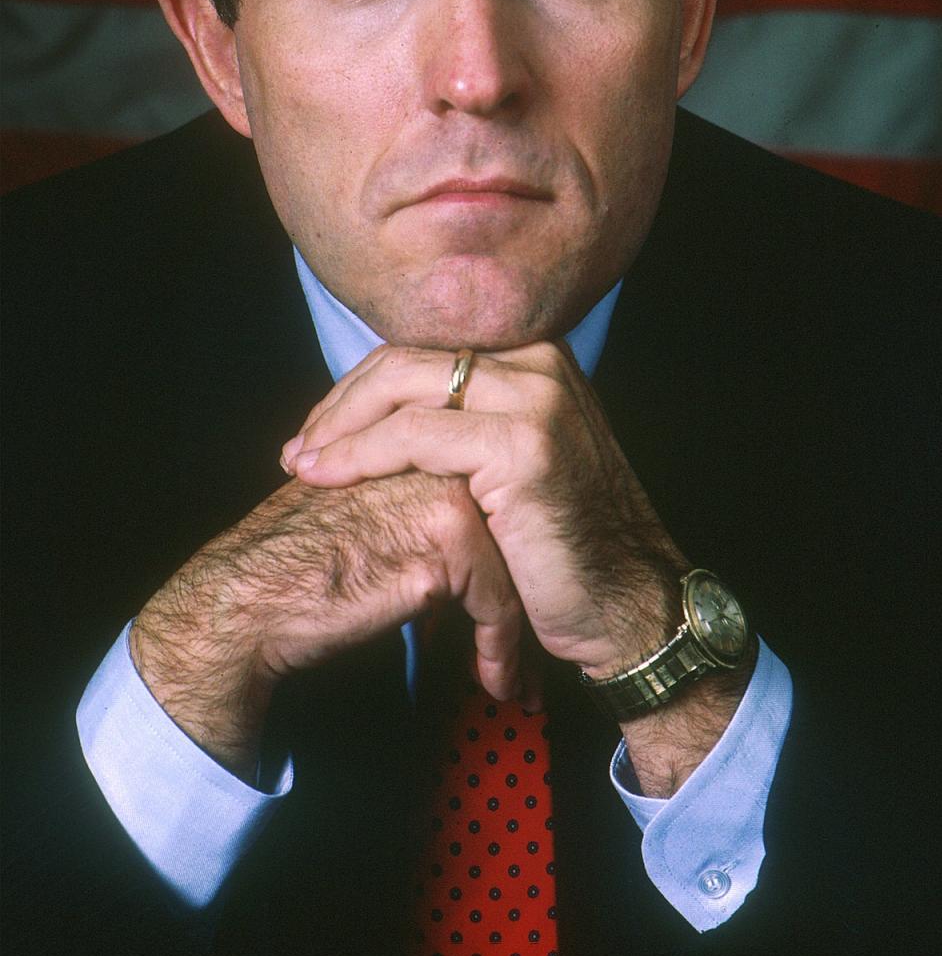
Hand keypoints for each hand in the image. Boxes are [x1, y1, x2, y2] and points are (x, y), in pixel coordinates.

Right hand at [130, 469, 525, 782]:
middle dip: (531, 595)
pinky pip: (499, 601)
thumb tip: (477, 533)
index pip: (494, 494)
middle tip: (539, 656)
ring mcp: (444, 494)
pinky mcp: (444, 544)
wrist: (249, 599)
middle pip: (514, 527)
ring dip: (521, 634)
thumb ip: (414, 499)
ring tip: (523, 681)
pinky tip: (494, 681)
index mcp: (416, 441)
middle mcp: (439, 457)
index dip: (513, 554)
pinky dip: (502, 648)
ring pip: (515, 565)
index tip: (527, 604)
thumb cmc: (297, 565)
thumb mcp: (365, 509)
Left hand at [283, 342, 753, 794]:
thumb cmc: (560, 545)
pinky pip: (414, 436)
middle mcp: (539, 362)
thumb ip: (463, 423)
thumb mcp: (511, 461)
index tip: (321, 429)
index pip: (423, 352)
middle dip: (340, 404)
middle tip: (300, 449)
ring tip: (303, 466)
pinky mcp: (523, 444)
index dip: (361, 388)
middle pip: (406, 361)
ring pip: (402, 388)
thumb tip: (376, 411)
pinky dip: (361, 455)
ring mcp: (535, 398)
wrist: (626, 603)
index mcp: (535, 357)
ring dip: (339, 429)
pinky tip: (330, 478)